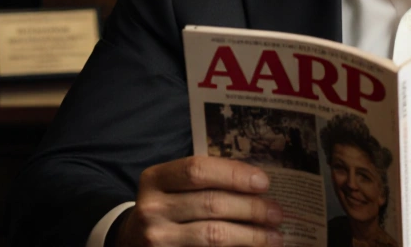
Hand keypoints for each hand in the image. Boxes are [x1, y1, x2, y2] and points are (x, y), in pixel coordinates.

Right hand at [115, 155, 283, 246]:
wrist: (134, 240)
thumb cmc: (169, 207)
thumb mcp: (175, 186)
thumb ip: (208, 179)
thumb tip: (260, 183)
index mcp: (155, 179)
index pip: (198, 170)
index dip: (234, 174)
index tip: (264, 182)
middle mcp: (151, 208)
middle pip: (211, 204)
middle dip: (251, 208)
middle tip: (276, 213)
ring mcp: (156, 239)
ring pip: (214, 235)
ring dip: (251, 235)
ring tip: (275, 236)